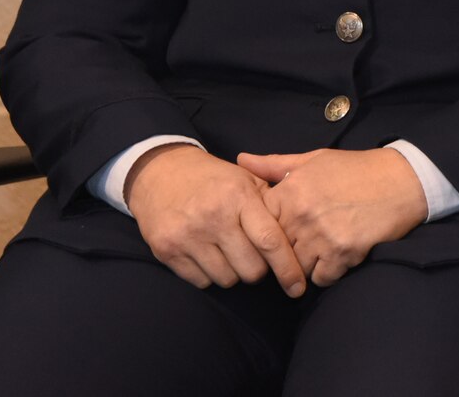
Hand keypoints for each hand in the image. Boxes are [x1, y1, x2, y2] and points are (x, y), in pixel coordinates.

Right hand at [124, 143, 306, 296]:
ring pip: (227, 279)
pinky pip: (201, 282)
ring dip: (233, 272)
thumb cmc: (213, 178)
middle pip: (251, 270)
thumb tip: (299, 232)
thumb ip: (272, 202)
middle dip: (258, 270)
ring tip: (228, 251)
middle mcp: (213, 217)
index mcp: (238, 196)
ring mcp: (187, 236)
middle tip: (254, 256)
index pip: (270, 241)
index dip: (287, 268)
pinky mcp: (167, 251)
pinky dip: (209, 275)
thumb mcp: (245, 177)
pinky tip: (208, 254)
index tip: (298, 286)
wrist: (160, 172)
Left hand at [237, 148, 427, 287]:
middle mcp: (302, 215)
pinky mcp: (343, 254)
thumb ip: (274, 164)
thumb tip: (241, 159)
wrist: (402, 180)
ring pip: (295, 268)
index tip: (271, 235)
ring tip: (316, 254)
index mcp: (291, 191)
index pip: (256, 225)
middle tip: (294, 250)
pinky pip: (321, 279)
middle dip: (281, 254)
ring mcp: (322, 236)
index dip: (262, 233)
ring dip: (304, 266)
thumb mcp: (314, 159)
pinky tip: (335, 259)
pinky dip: (327, 274)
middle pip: (274, 251)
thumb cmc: (356, 169)